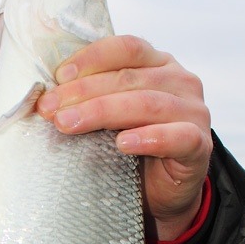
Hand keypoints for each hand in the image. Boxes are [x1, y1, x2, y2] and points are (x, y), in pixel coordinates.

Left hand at [36, 35, 212, 241]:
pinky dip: (150, 138)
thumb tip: (44, 97)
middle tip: (50, 109)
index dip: (91, 59)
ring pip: (148, 104)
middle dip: (84, 92)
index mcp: (158, 64)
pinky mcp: (200, 146)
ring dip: (103, 112)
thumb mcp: (108, 117)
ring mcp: (194, 112)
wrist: (160, 195)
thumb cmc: (129, 150)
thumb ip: (90, 98)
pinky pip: (178, 137)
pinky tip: (123, 144)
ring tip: (70, 125)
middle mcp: (180, 81)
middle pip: (129, 78)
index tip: (58, 77)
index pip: (126, 48)